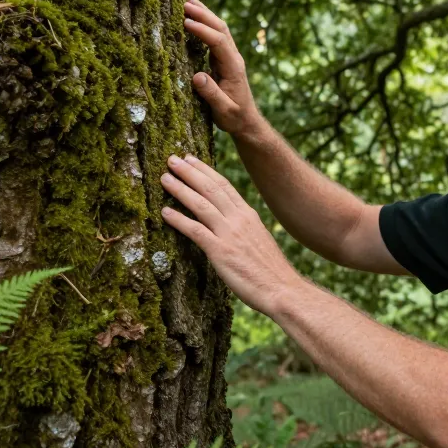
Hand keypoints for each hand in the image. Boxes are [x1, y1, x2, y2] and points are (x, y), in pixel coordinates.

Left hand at [159, 153, 302, 316]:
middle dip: (189, 171)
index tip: (191, 160)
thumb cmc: (271, 271)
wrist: (282, 289)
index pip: (224, 185)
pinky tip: (164, 212)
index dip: (205, 171)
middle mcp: (239, 219)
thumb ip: (244, 229)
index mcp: (249, 215)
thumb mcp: (259, 241)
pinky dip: (178, 219)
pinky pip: (195, 231)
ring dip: (180, 189)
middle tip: (172, 159)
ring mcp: (230, 234)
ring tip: (164, 178)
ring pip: (201, 204)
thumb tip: (230, 226)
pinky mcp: (221, 252)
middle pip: (211, 188)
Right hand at [183, 0, 261, 136]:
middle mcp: (234, 58)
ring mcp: (230, 57)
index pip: (219, 42)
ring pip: (220, 29)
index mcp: (234, 67)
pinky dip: (205, 24)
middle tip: (185, 3)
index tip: (186, 22)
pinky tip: (195, 17)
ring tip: (188, 0)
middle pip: (221, 29)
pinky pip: (215, 36)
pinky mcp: (224, 59)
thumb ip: (212, 95)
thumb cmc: (235, 118)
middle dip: (204, 15)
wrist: (247, 121)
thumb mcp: (224, 111)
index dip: (203, 31)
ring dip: (205, 14)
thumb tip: (196, 77)